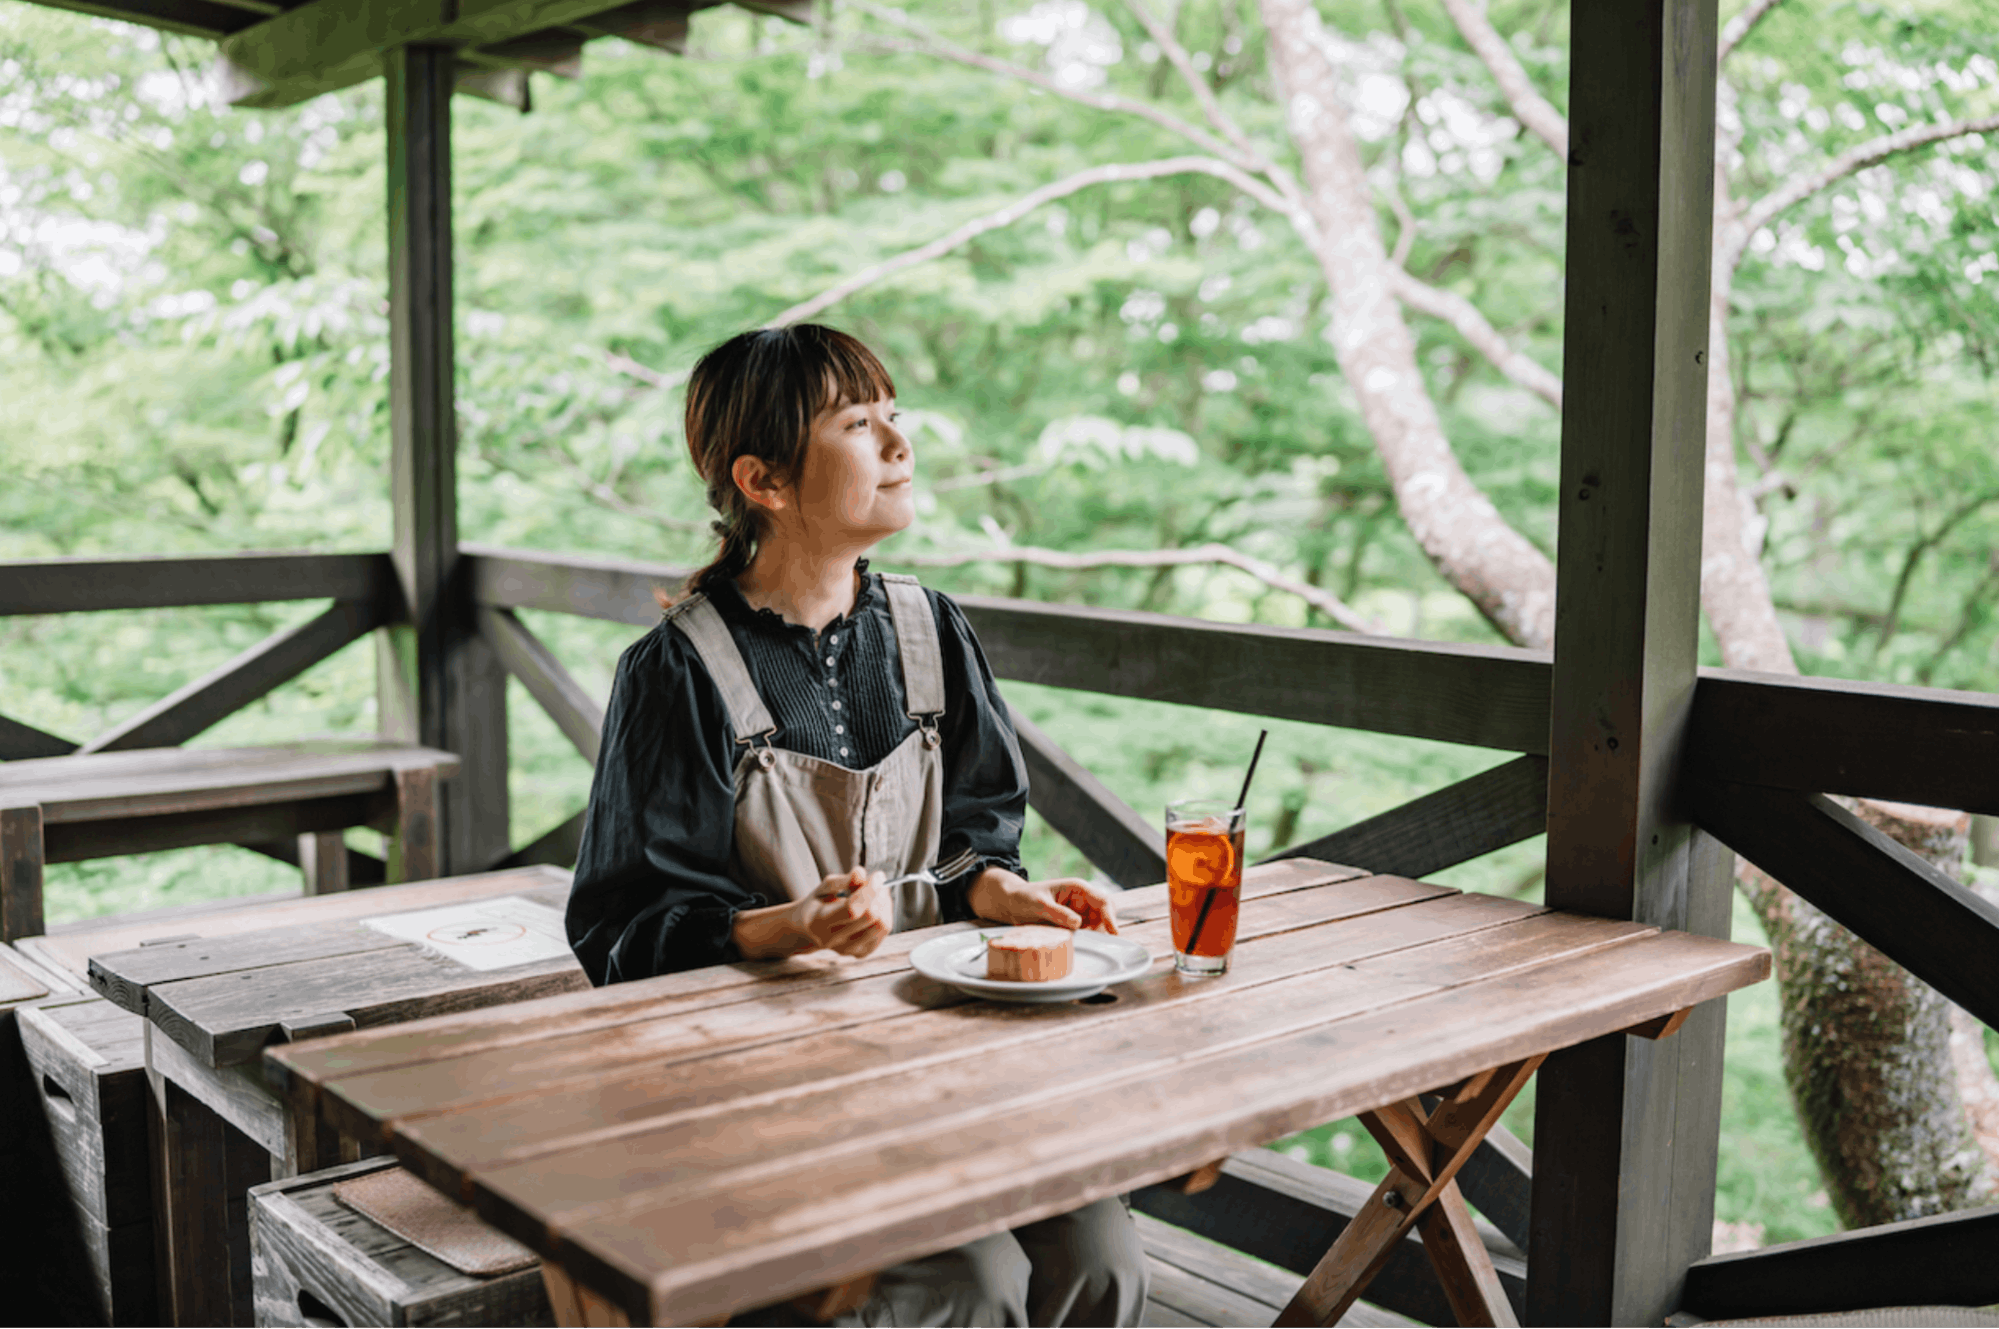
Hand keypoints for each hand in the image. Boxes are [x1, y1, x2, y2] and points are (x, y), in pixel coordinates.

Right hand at [788, 867, 892, 957]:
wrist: (810, 931)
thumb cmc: (819, 904)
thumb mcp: (823, 888)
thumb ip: (842, 881)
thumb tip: (862, 874)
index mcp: (819, 922)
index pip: (852, 909)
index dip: (869, 891)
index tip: (878, 875)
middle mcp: (833, 940)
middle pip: (871, 917)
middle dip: (879, 894)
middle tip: (877, 881)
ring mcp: (848, 950)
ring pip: (882, 925)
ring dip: (885, 904)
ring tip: (877, 893)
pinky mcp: (861, 953)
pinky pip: (884, 932)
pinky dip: (885, 914)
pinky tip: (876, 906)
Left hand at [967, 868, 1119, 933]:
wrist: (1012, 904)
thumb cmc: (1024, 898)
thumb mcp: (1039, 905)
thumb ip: (1058, 913)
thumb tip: (1078, 923)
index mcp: (1078, 888)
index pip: (1102, 901)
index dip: (1110, 916)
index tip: (1113, 933)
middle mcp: (1083, 899)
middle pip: (1106, 912)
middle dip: (1108, 926)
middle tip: (1103, 943)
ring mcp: (1080, 912)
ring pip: (1099, 925)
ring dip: (1097, 935)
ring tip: (1086, 945)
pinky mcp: (1075, 924)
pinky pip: (1088, 933)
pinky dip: (1088, 940)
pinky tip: (1080, 946)